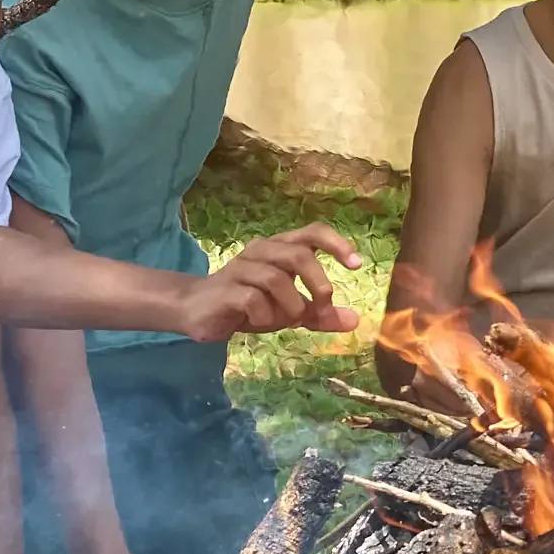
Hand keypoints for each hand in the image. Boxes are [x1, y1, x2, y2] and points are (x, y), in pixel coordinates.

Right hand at [176, 223, 363, 337]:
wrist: (197, 311)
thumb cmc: (248, 305)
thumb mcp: (289, 311)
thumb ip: (319, 314)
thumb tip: (354, 321)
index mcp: (280, 248)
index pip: (313, 232)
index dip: (337, 244)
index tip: (356, 265)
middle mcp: (261, 251)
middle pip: (299, 255)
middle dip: (318, 284)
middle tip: (323, 308)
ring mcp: (241, 268)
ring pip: (277, 278)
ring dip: (291, 305)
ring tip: (288, 320)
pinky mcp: (225, 289)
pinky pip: (253, 299)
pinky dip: (265, 315)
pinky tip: (260, 322)